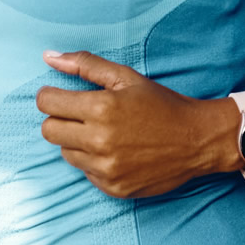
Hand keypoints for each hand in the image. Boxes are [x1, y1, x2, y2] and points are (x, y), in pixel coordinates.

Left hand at [35, 51, 243, 198]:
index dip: (50, 96)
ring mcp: (106, 168)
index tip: (60, 97)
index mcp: (100, 108)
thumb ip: (84, 65)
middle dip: (59, 119)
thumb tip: (48, 57)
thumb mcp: (126, 77)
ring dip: (77, 142)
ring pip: (65, 152)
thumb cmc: (161, 104)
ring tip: (104, 133)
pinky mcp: (113, 188)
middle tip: (81, 115)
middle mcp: (100, 141)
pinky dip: (94, 162)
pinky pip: (85, 172)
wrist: (198, 140)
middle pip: (49, 131)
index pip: (46, 103)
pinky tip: (117, 152)